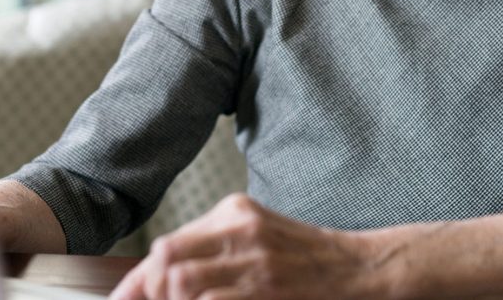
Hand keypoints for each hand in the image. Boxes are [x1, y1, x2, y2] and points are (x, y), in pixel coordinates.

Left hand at [110, 193, 392, 299]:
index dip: (137, 280)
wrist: (366, 269)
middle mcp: (241, 228)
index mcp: (235, 211)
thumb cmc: (311, 259)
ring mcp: (256, 259)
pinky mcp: (269, 289)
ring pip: (182, 283)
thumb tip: (164, 277)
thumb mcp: (260, 238)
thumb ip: (216, 250)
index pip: (167, 245)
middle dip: (151, 291)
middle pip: (166, 259)